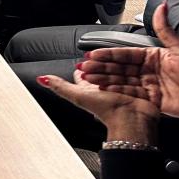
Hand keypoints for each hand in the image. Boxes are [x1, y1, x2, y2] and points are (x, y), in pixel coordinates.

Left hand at [38, 68, 159, 144]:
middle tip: (96, 59)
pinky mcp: (138, 88)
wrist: (130, 120)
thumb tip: (41, 79)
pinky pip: (134, 74)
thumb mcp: (78, 96)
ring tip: (112, 63)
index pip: (83, 73)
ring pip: (118, 69)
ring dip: (116, 66)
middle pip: (103, 68)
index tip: (83, 59)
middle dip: (100, 62)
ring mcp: (123, 88)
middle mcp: (106, 88)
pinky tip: (131, 69)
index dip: (83, 65)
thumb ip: (60, 87)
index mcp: (90, 89)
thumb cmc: (106, 111)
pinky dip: (131, 70)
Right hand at [77, 2, 178, 126]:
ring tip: (87, 78)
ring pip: (121, 81)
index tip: (93, 54)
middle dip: (101, 67)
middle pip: (120, 68)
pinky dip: (116, 92)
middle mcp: (148, 71)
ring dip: (104, 79)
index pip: (126, 54)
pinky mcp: (151, 101)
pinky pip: (131, 95)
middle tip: (83, 67)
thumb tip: (161, 5)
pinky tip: (103, 89)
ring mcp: (148, 86)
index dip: (109, 54)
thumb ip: (165, 29)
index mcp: (153, 56)